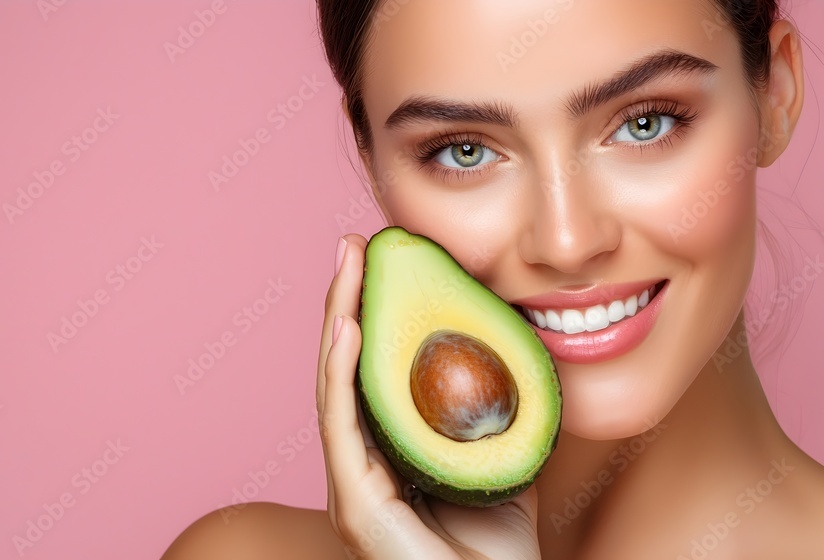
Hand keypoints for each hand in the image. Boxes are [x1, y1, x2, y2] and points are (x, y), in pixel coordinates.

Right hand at [316, 234, 542, 559]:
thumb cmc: (499, 548)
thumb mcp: (503, 459)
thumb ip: (500, 414)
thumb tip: (517, 349)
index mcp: (386, 454)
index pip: (371, 371)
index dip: (371, 312)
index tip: (382, 258)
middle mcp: (360, 465)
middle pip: (346, 369)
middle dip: (347, 301)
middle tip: (355, 245)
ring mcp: (353, 487)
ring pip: (336, 387)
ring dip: (339, 319)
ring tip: (348, 265)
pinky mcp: (357, 506)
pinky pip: (343, 426)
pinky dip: (342, 371)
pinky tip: (349, 324)